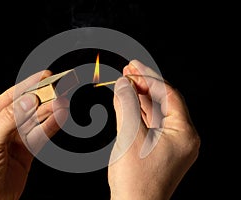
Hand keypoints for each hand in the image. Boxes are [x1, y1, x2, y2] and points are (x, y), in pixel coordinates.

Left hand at [0, 70, 68, 199]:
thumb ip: (9, 120)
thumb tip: (29, 100)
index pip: (10, 98)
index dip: (28, 86)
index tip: (45, 76)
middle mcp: (2, 128)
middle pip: (27, 108)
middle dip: (44, 98)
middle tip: (61, 88)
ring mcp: (15, 141)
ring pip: (36, 122)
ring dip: (50, 112)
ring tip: (64, 102)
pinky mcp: (27, 153)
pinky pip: (41, 136)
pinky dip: (51, 126)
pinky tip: (60, 117)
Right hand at [108, 60, 199, 199]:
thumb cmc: (136, 179)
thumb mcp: (130, 135)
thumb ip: (127, 105)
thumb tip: (123, 83)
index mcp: (184, 133)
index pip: (169, 95)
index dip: (149, 78)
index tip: (133, 66)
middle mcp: (182, 137)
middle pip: (163, 102)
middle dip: (144, 85)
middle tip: (128, 70)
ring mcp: (171, 144)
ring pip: (155, 113)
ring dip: (139, 97)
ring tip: (125, 81)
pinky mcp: (159, 150)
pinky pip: (150, 125)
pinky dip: (137, 112)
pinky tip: (126, 100)